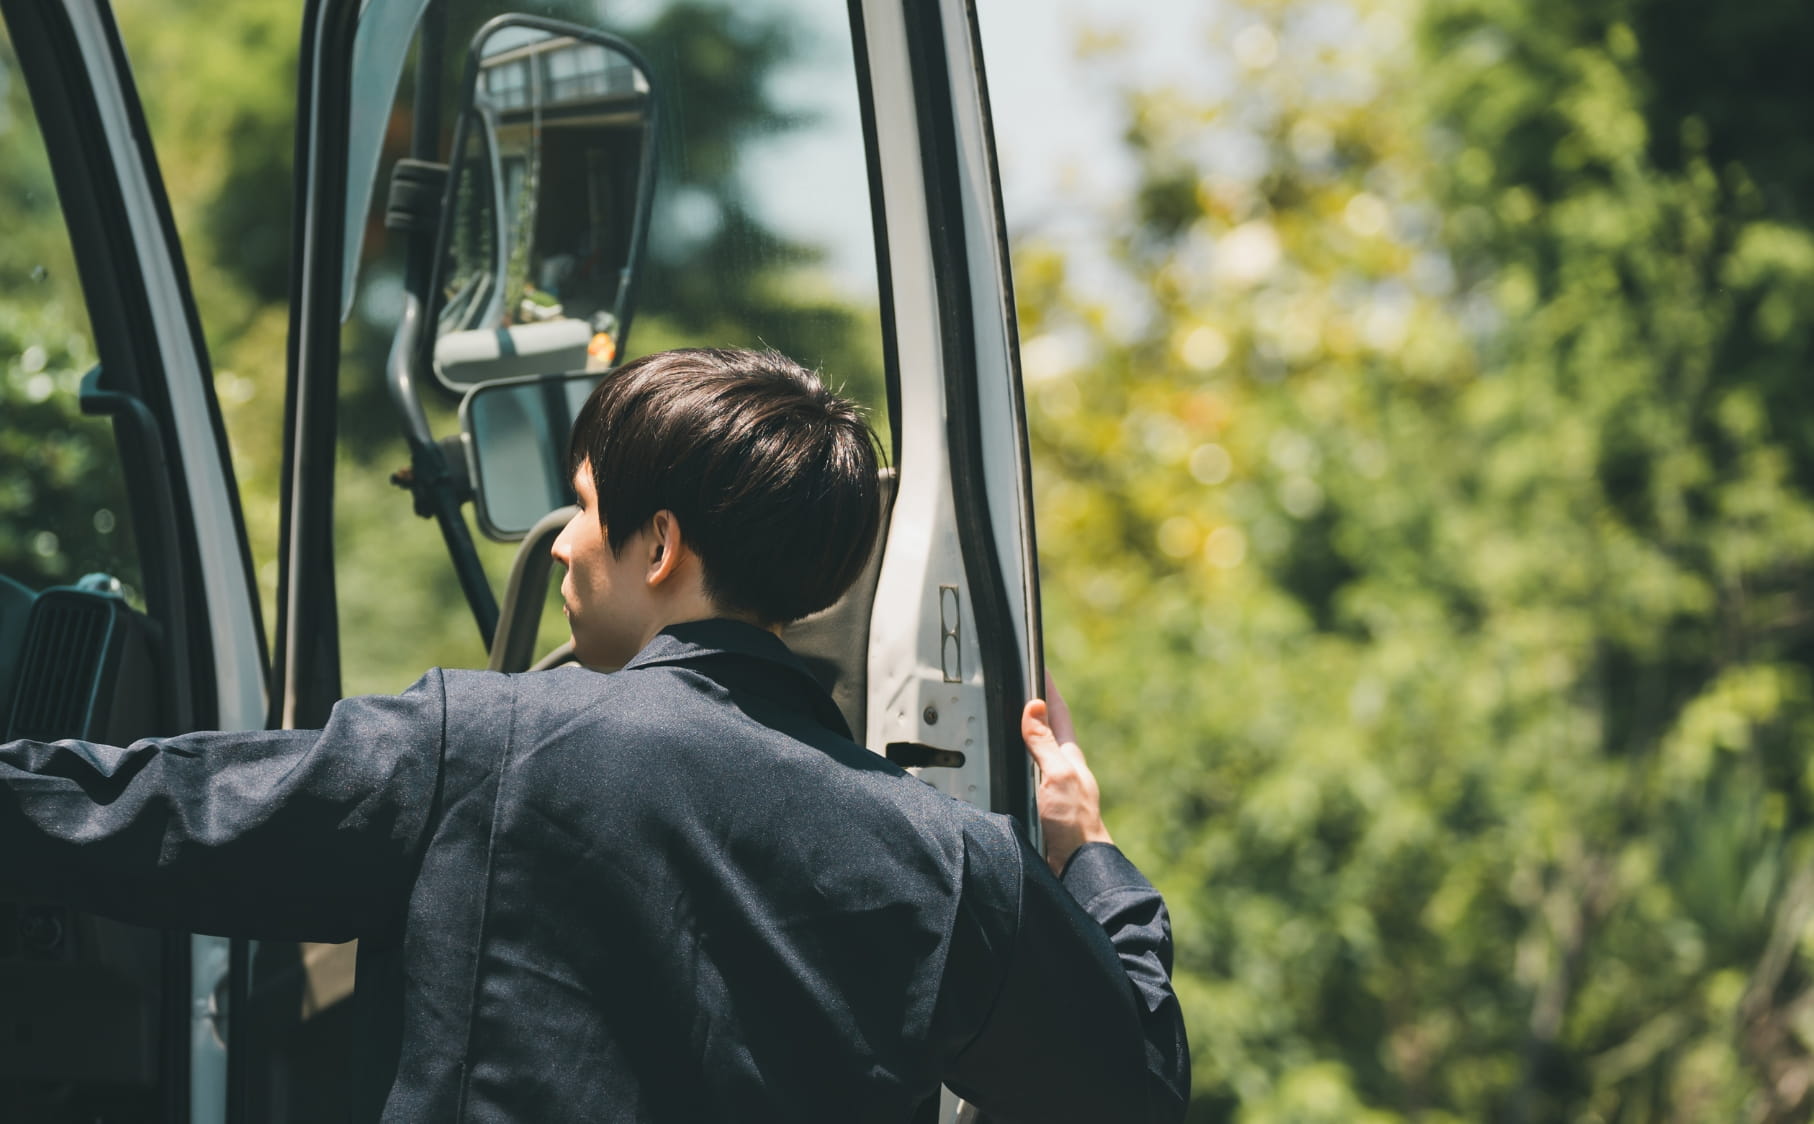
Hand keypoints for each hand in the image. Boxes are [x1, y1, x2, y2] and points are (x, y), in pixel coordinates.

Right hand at [1021, 675, 1113, 875]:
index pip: (1058, 711)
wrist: (1076, 868)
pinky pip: (1027, 775)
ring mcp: (1053, 787)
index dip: (1048, 686)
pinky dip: (1017, 763)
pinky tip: (1009, 768)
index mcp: (1068, 755)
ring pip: (1035, 752)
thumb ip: (1044, 744)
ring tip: (1013, 717)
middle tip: (1023, 684)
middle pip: (1047, 728)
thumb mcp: (1057, 776)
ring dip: (1026, 734)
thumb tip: (1035, 707)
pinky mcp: (1043, 807)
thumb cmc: (1075, 824)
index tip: (1039, 663)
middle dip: (1036, 706)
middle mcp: (1061, 768)